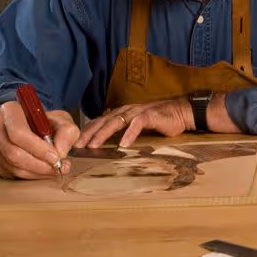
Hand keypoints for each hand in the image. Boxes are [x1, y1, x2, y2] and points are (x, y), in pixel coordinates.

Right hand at [0, 102, 78, 179]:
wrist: (31, 126)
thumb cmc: (45, 122)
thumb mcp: (61, 120)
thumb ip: (67, 132)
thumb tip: (61, 151)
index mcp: (10, 110)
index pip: (18, 132)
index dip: (38, 148)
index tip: (57, 157)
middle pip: (13, 152)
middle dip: (40, 164)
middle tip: (59, 167)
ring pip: (12, 166)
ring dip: (37, 172)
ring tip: (56, 169)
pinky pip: (10, 174)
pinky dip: (31, 176)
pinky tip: (44, 171)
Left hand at [74, 98, 192, 148]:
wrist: (182, 113)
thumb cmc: (160, 121)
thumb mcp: (138, 125)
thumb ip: (124, 129)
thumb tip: (109, 141)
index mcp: (122, 113)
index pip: (100, 121)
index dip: (87, 131)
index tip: (75, 144)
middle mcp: (127, 111)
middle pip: (103, 121)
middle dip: (89, 133)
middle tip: (77, 146)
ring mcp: (138, 112)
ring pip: (116, 122)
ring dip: (103, 134)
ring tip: (93, 145)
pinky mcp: (151, 116)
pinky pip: (137, 124)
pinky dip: (129, 134)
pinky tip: (123, 144)